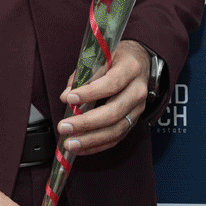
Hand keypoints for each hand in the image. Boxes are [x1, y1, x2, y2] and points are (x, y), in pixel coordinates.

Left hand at [58, 39, 150, 156]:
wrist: (140, 64)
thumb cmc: (117, 60)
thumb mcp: (101, 57)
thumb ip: (82, 75)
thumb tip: (66, 97)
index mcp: (131, 69)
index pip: (112, 83)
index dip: (91, 93)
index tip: (70, 98)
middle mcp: (138, 90)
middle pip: (114, 111)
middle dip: (86, 122)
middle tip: (64, 126)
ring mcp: (138, 108)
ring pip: (116, 129)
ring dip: (90, 139)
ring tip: (70, 143)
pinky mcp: (133, 121)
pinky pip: (116, 138)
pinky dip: (97, 145)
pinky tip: (81, 148)